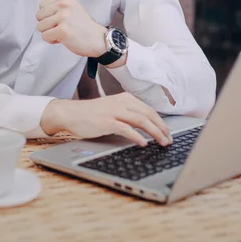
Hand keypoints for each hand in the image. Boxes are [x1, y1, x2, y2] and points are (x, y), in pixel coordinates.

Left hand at [36, 0, 106, 56]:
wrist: (98, 39)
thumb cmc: (83, 26)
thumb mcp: (72, 7)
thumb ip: (57, 6)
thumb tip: (40, 13)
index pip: (42, 5)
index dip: (49, 15)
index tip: (61, 19)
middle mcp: (64, 4)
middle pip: (38, 15)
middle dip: (47, 24)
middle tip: (61, 27)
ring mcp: (63, 17)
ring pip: (40, 27)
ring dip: (49, 33)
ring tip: (63, 32)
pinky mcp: (62, 30)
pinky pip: (45, 36)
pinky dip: (52, 40)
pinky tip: (63, 38)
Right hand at [41, 93, 172, 146]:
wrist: (71, 113)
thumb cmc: (92, 114)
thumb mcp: (113, 109)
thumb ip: (127, 114)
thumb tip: (146, 127)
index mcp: (125, 98)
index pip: (149, 110)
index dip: (161, 122)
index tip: (168, 133)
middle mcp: (122, 102)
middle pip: (149, 114)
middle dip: (162, 128)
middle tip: (169, 140)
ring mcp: (114, 111)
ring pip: (141, 121)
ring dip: (154, 133)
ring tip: (162, 142)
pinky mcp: (107, 121)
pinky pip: (126, 129)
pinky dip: (137, 136)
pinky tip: (143, 143)